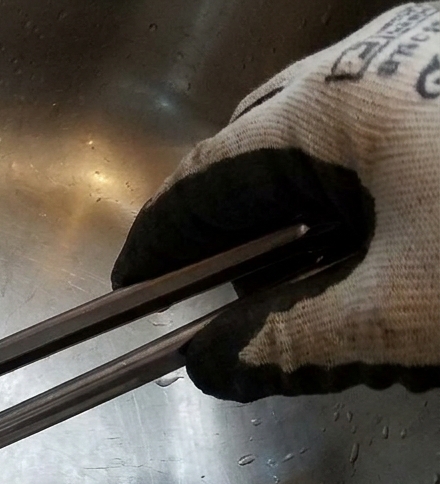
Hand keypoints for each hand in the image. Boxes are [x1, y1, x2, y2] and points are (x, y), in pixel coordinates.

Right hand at [112, 3, 439, 401]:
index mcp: (334, 109)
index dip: (162, 236)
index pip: (207, 177)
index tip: (134, 284)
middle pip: (258, 147)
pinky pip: (384, 129)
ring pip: (325, 137)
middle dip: (233, 223)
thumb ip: (301, 337)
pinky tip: (392, 240)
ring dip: (302, 209)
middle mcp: (370, 66)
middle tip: (230, 296)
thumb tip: (217, 362)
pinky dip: (364, 190)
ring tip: (317, 281)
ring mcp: (424, 61)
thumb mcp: (413, 308)